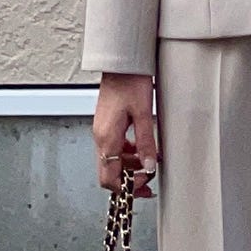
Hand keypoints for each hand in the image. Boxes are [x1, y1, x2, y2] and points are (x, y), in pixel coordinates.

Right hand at [92, 72, 159, 197]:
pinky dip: (128, 153)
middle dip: (129, 180)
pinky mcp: (107, 124)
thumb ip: (146, 142)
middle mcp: (100, 136)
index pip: (109, 178)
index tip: (143, 188)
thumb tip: (149, 166)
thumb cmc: (131, 82)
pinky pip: (115, 146)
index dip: (126, 188)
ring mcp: (102, 130)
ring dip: (130, 166)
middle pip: (109, 171)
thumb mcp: (144, 114)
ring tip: (150, 163)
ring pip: (112, 160)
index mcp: (106, 137)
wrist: (122, 62)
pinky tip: (143, 148)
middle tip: (148, 182)